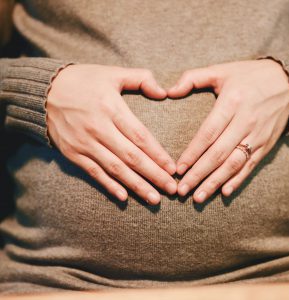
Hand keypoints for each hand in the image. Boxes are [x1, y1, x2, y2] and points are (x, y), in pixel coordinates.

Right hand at [47, 64, 176, 204]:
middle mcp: (98, 128)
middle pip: (131, 157)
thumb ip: (141, 78)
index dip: (158, 155)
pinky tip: (124, 197)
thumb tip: (163, 92)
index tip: (173, 169)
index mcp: (111, 107)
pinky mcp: (73, 153)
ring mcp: (84, 143)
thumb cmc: (83, 81)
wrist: (44, 91)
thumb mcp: (112, 73)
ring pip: (115, 169)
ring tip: (154, 199)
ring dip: (136, 185)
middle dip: (154, 175)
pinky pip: (94, 173)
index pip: (140, 136)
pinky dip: (109, 185)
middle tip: (172, 190)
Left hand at [167, 59, 288, 202]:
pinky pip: (251, 165)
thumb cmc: (249, 76)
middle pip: (218, 154)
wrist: (288, 81)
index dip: (192, 153)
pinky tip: (224, 192)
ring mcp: (258, 135)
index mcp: (232, 103)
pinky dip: (238, 180)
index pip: (208, 133)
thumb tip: (168, 91)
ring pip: (234, 164)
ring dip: (215, 182)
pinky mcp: (267, 144)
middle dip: (198, 174)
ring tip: (198, 197)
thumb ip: (192, 78)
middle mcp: (245, 122)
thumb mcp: (221, 70)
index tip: (178, 169)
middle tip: (182, 190)